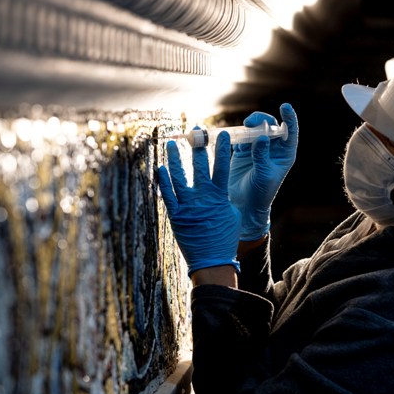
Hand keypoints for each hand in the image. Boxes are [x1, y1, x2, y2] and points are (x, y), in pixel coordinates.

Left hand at [157, 130, 240, 275]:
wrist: (212, 261)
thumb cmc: (225, 239)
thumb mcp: (232, 216)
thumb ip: (225, 200)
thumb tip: (220, 191)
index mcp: (220, 197)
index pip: (222, 168)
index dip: (223, 150)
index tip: (224, 134)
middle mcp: (202, 198)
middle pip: (200, 167)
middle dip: (199, 147)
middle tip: (196, 132)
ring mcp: (187, 206)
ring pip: (180, 177)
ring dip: (176, 159)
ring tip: (173, 145)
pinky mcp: (176, 215)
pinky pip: (168, 194)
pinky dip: (164, 181)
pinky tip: (161, 168)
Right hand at [228, 103, 298, 240]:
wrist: (245, 206)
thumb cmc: (261, 193)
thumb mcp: (263, 174)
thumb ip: (262, 156)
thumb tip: (263, 136)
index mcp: (285, 154)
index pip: (290, 132)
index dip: (289, 118)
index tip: (285, 106)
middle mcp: (273, 149)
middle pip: (271, 126)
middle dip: (263, 119)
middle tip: (251, 122)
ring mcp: (258, 148)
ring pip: (255, 129)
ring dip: (250, 124)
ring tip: (243, 127)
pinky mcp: (243, 151)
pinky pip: (241, 136)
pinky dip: (236, 133)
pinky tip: (231, 134)